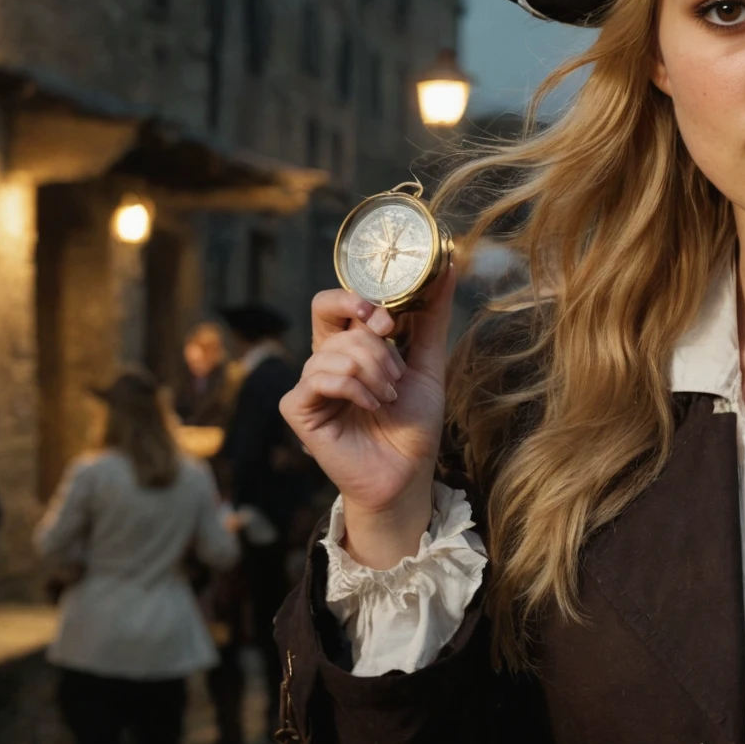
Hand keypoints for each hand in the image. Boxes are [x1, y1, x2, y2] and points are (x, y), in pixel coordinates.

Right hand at [281, 270, 455, 567]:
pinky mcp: (298, 407)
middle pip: (331, 316)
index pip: (338, 301)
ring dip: (372, 372)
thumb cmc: (413, 425)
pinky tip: (372, 407)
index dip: (359, 300)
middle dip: (372, 341)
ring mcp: (309, 382)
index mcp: (349, 344)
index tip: (389, 322)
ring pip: (333, 350)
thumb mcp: (427, 365)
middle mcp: (324, 358)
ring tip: (389, 398)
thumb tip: (446, 267)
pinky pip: (319, 378)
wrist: (407, 475)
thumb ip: (430, 318)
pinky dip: (353, 389)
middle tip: (396, 371)